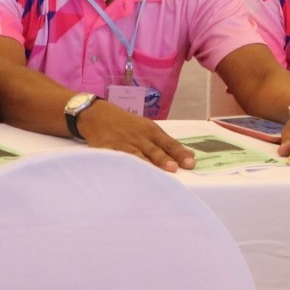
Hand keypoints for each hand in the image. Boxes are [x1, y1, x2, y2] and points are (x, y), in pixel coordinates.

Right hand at [78, 100, 196, 172]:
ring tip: (155, 175)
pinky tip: (129, 174)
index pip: (168, 143)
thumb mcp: (147, 129)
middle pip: (153, 150)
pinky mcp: (107, 149)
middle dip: (164, 159)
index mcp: (151, 131)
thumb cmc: (127, 125)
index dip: (179, 153)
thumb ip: (166, 143)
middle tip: (174, 168)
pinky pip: (116, 159)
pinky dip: (123, 166)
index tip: (191, 163)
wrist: (98, 115)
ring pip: (136, 155)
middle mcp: (139, 136)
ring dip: (146, 164)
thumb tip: (189, 156)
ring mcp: (123, 143)